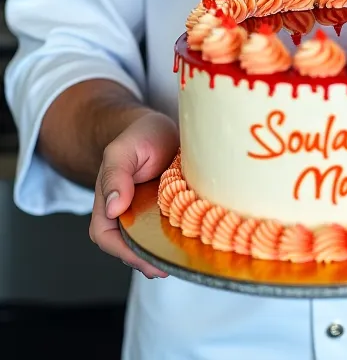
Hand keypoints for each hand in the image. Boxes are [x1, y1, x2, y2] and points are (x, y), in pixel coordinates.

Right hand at [89, 109, 178, 277]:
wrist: (162, 128)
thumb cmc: (139, 136)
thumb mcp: (124, 150)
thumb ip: (115, 175)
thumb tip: (112, 208)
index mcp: (108, 201)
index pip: (106, 237)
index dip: (122, 251)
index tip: (144, 257)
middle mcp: (126, 213)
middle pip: (128, 247)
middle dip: (145, 260)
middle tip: (167, 268)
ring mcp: (147, 215)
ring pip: (150, 243)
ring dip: (162, 254)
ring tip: (180, 261)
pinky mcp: (168, 213)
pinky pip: (169, 232)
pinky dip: (177, 240)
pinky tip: (191, 242)